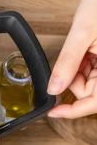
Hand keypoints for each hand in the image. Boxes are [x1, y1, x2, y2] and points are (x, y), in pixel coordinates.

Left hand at [48, 0, 96, 118]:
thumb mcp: (82, 32)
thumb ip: (68, 63)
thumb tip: (54, 88)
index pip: (95, 103)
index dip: (72, 111)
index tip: (52, 112)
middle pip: (91, 92)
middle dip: (74, 80)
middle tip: (72, 58)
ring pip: (91, 82)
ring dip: (79, 70)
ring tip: (81, 46)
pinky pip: (95, 70)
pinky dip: (84, 63)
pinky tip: (84, 47)